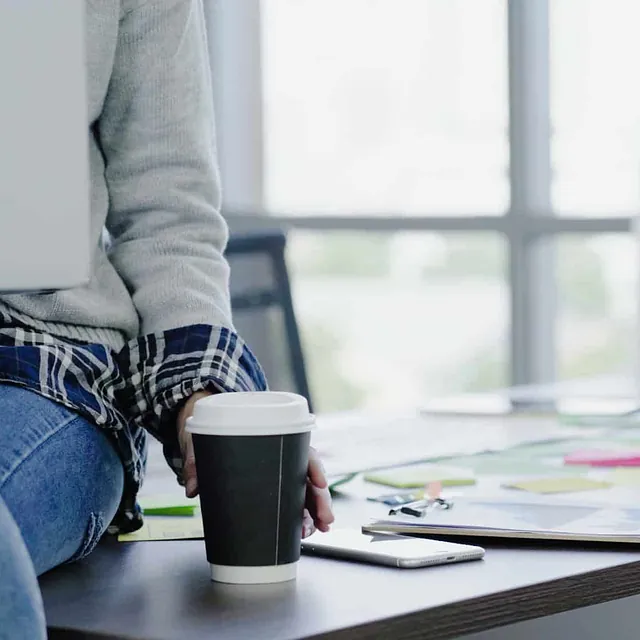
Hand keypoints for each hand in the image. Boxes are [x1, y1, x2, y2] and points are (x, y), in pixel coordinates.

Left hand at [177, 392, 334, 535]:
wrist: (211, 435)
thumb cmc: (216, 434)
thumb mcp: (204, 442)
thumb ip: (197, 461)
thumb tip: (192, 487)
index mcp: (274, 440)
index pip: (303, 451)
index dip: (314, 467)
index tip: (318, 482)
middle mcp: (282, 458)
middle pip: (309, 477)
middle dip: (321, 499)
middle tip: (325, 519)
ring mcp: (279, 476)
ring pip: (305, 493)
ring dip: (315, 513)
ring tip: (317, 530)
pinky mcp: (272, 491)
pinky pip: (293, 505)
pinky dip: (302, 519)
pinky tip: (305, 532)